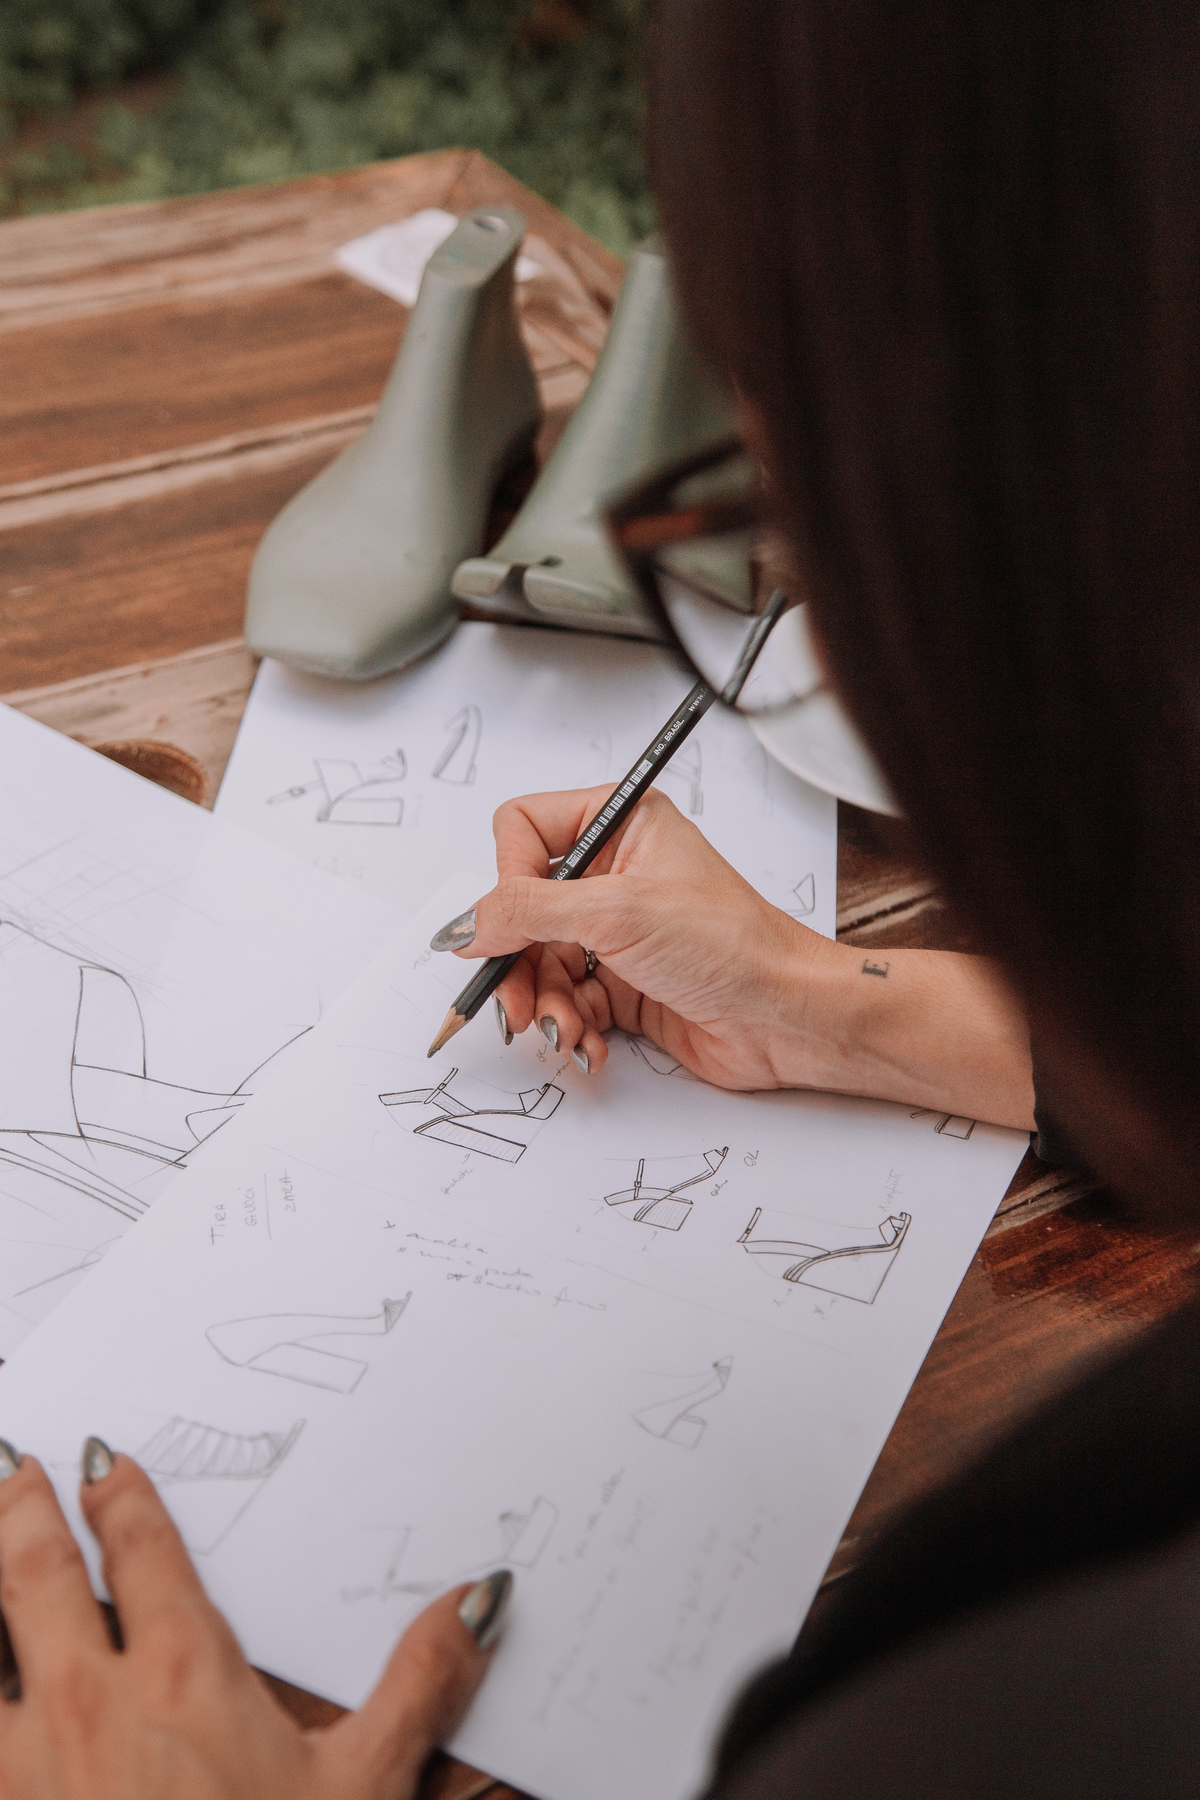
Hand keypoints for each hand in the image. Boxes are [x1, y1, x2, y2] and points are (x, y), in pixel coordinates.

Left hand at [0, 1440, 508, 1799]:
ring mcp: (25, 1766)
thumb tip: (478, 1598)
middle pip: (37, 1573)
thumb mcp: (363, 1790)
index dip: (118, 1498)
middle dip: (24, 1511)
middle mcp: (88, 1702)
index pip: (141, 1553)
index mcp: (184, 1675)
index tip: (100, 1462)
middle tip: (18, 1467)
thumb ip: (417, 1686)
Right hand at [440, 785, 1034, 1126]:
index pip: (522, 831)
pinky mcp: (625, 984)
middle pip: (522, 910)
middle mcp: (616, 872)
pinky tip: (588, 1046)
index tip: (513, 924)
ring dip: (544, 1004)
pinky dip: (568, 1026)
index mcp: (620, 823)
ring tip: (564, 1032)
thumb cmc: (730, 945)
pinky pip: (567, 1001)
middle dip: (516, 962)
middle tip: (515, 1005)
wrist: (787, 1016)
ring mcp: (619, 931)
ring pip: (540, 963)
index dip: (508, 881)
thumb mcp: (615, 913)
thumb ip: (525, 913)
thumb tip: (461, 925)